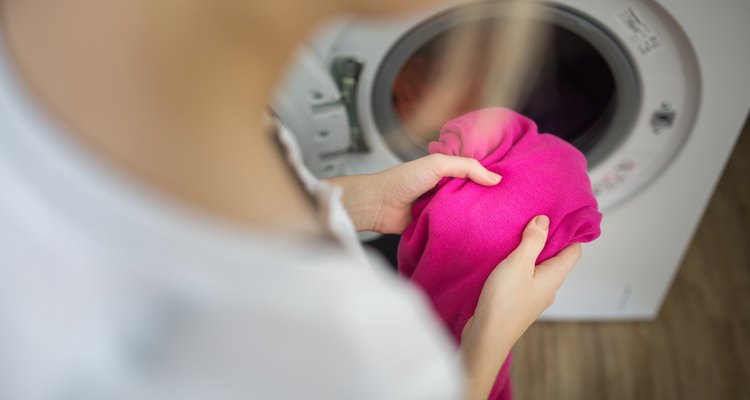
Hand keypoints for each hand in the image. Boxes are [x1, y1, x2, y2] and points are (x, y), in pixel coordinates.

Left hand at [326, 154, 501, 232]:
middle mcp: (447, 189)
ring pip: (466, 211)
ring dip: (476, 215)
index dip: (492, 177)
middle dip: (488, 198)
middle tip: (512, 205)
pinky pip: (455, 227)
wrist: (378, 205)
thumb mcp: (437, 165)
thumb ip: (466, 167)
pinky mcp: (437, 226)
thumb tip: (496, 178)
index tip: (514, 181)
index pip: (476, 172)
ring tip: (502, 220)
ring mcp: (442, 208)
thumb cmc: (401, 180)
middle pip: (474, 193)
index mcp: (447, 171)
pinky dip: (463, 229)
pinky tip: (480, 232)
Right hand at [460, 216, 581, 399]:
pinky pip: (525, 278)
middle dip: (547, 239)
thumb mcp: (518, 264)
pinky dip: (519, 266)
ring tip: (516, 237)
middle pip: (556, 258)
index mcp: (555, 276)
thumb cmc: (504, 302)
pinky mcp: (519, 301)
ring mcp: (534, 296)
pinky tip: (504, 261)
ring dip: (530, 253)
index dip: (569, 231)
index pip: (573, 250)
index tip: (558, 215)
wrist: (487, 336)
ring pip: (539, 268)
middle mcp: (549, 287)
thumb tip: (544, 220)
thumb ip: (533, 241)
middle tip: (532, 220)